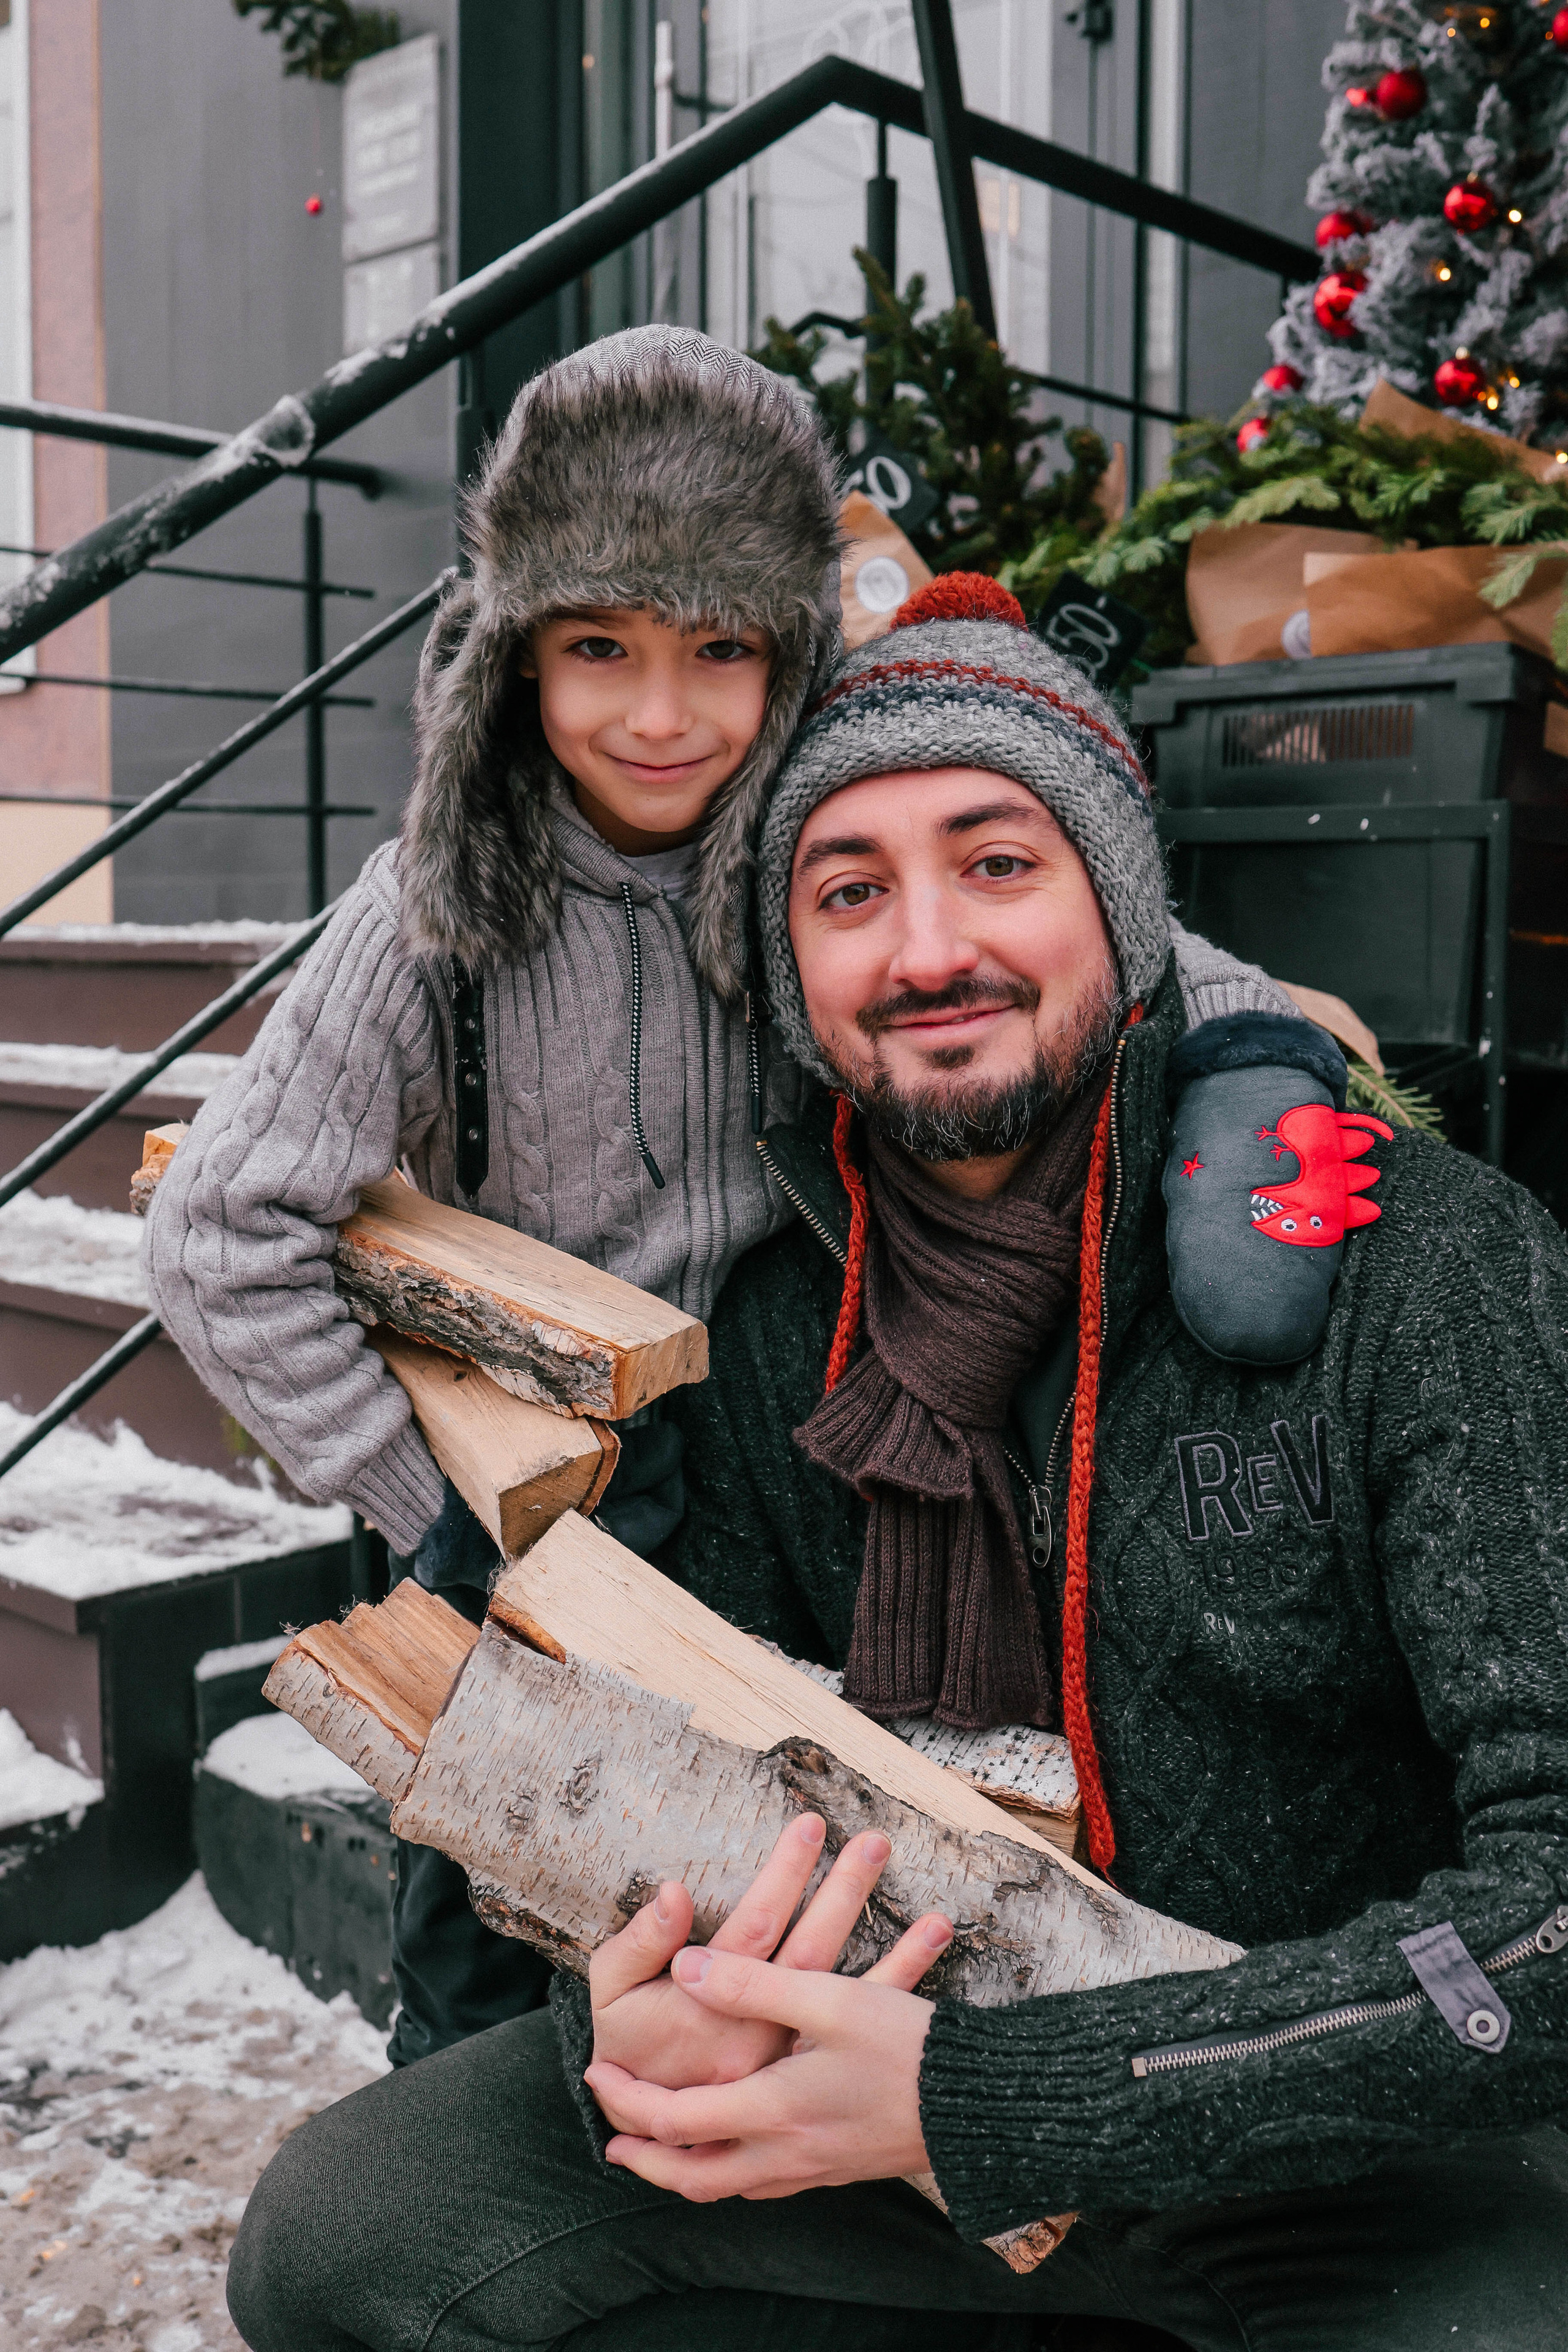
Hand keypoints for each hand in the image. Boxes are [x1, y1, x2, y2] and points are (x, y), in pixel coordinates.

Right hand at [587, 1812, 951, 2093]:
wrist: (638, 2127)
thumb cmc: (625, 2044)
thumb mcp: (613, 1991)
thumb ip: (640, 1942)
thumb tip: (674, 1891)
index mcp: (708, 2006)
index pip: (757, 1928)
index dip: (785, 1875)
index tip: (811, 1826)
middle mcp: (755, 2035)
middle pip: (810, 1954)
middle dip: (843, 1893)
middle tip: (874, 1843)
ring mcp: (785, 2060)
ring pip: (845, 1998)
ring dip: (894, 1953)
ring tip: (935, 1913)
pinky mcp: (804, 2076)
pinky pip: (857, 2035)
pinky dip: (898, 1991)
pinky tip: (932, 1956)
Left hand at [587, 1948, 935, 2200]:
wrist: (982, 2106)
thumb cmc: (906, 2048)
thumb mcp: (828, 1998)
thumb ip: (753, 1983)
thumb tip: (687, 1966)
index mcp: (772, 2109)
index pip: (673, 2121)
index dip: (626, 2102)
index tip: (596, 2075)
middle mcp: (785, 2152)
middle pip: (691, 2176)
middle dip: (645, 2161)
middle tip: (613, 2140)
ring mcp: (813, 2169)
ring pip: (728, 2186)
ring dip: (687, 2167)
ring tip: (663, 2143)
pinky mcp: (839, 2168)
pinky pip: (767, 2183)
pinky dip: (735, 2171)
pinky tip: (740, 2146)